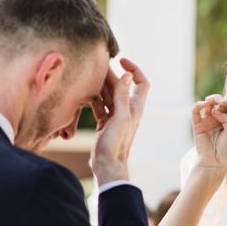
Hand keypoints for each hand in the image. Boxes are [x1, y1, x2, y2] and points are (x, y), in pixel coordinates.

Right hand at [90, 58, 149, 183]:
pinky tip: (85, 93)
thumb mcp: (120, 117)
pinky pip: (100, 105)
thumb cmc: (116, 144)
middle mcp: (127, 110)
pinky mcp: (105, 123)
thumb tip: (127, 75)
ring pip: (109, 95)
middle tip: (97, 66)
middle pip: (121, 86)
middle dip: (111, 75)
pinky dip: (94, 98)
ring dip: (101, 86)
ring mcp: (116, 116)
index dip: (134, 69)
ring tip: (89, 77)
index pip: (141, 83)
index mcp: (135, 107)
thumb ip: (122, 96)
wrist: (108, 165)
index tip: (121, 60)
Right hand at [190, 94, 226, 179]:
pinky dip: (199, 104)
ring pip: (209, 102)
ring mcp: (207, 120)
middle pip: (222, 102)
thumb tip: (214, 109)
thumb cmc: (226, 149)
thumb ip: (226, 119)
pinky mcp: (197, 124)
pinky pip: (195, 110)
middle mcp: (218, 118)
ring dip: (214, 98)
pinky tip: (204, 104)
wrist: (214, 163)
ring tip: (218, 101)